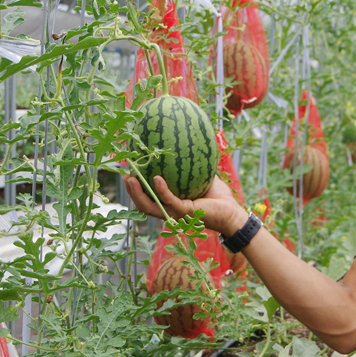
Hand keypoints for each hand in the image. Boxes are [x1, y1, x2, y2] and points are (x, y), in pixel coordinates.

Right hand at [123, 175, 248, 235]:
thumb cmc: (217, 196)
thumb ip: (190, 166)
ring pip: (151, 206)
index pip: (149, 198)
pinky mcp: (185, 212)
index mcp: (171, 204)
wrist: (231, 211)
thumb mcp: (200, 177)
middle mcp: (170, 210)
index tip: (128, 173)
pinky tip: (156, 179)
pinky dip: (161, 190)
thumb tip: (183, 143)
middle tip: (124, 176)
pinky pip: (170, 200)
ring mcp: (176, 213)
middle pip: (144, 205)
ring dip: (139, 194)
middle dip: (132, 192)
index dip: (136, 189)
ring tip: (131, 179)